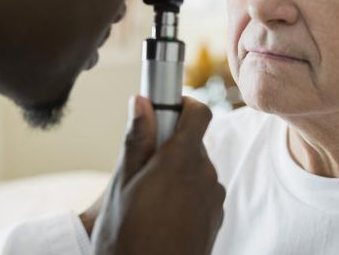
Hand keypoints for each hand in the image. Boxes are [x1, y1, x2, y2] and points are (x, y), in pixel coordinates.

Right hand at [90, 96, 224, 254]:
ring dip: (178, 170)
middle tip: (143, 164)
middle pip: (194, 142)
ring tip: (149, 196)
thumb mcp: (122, 184)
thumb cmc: (126, 237)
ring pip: (197, 167)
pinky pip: (203, 190)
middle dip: (171, 144)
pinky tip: (164, 213)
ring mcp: (214, 198)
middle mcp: (205, 175)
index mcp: (181, 161)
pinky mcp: (216, 217)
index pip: (201, 112)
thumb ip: (136, 139)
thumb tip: (142, 101)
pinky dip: (187, 191)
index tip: (165, 110)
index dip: (184, 104)